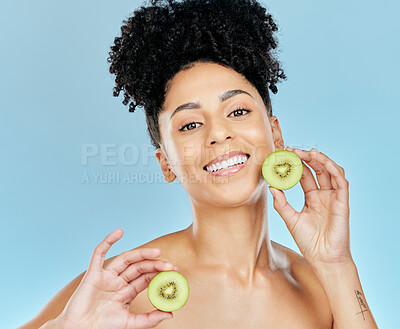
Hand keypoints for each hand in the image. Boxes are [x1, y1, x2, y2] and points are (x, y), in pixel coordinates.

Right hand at [57, 228, 176, 328]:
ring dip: (141, 253)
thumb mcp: (130, 323)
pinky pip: (98, 254)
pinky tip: (119, 232)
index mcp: (126, 292)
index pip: (146, 278)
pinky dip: (108, 241)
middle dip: (154, 265)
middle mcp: (117, 282)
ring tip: (157, 253)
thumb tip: (171, 314)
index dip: (159, 274)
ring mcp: (105, 277)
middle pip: (138, 267)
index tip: (174, 272)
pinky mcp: (92, 274)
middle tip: (169, 265)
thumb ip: (150, 319)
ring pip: (125, 259)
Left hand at [268, 146, 352, 268]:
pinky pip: (341, 182)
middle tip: (294, 150)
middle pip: (317, 170)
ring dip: (321, 160)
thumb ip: (281, 203)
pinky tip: (324, 162)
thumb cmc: (308, 241)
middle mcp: (323, 195)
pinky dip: (334, 170)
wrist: (323, 258)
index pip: (304, 175)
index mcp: (312, 198)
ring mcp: (334, 198)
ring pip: (330, 172)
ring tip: (308, 152)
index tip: (285, 154)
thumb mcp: (290, 219)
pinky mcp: (342, 202)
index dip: (296, 164)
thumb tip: (271, 186)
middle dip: (306, 158)